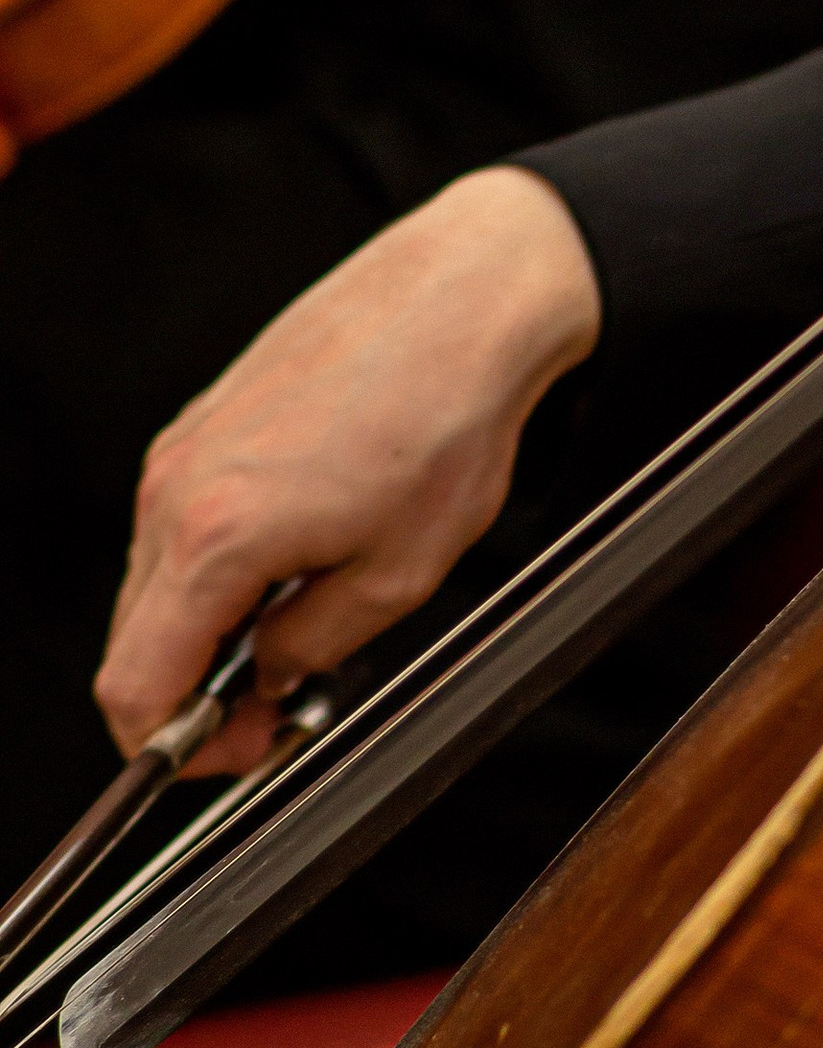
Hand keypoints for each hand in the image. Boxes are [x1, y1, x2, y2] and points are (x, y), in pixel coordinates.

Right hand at [97, 165, 602, 777]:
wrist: (463, 300)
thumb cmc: (446, 418)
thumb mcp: (397, 576)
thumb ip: (310, 648)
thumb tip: (266, 680)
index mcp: (213, 537)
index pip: (132, 688)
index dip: (176, 746)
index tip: (238, 748)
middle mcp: (175, 487)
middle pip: (138, 639)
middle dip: (200, 687)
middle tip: (286, 697)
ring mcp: (183, 446)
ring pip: (160, 581)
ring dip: (215, 621)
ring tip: (308, 614)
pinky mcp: (207, 418)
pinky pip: (184, 521)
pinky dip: (223, 561)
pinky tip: (303, 550)